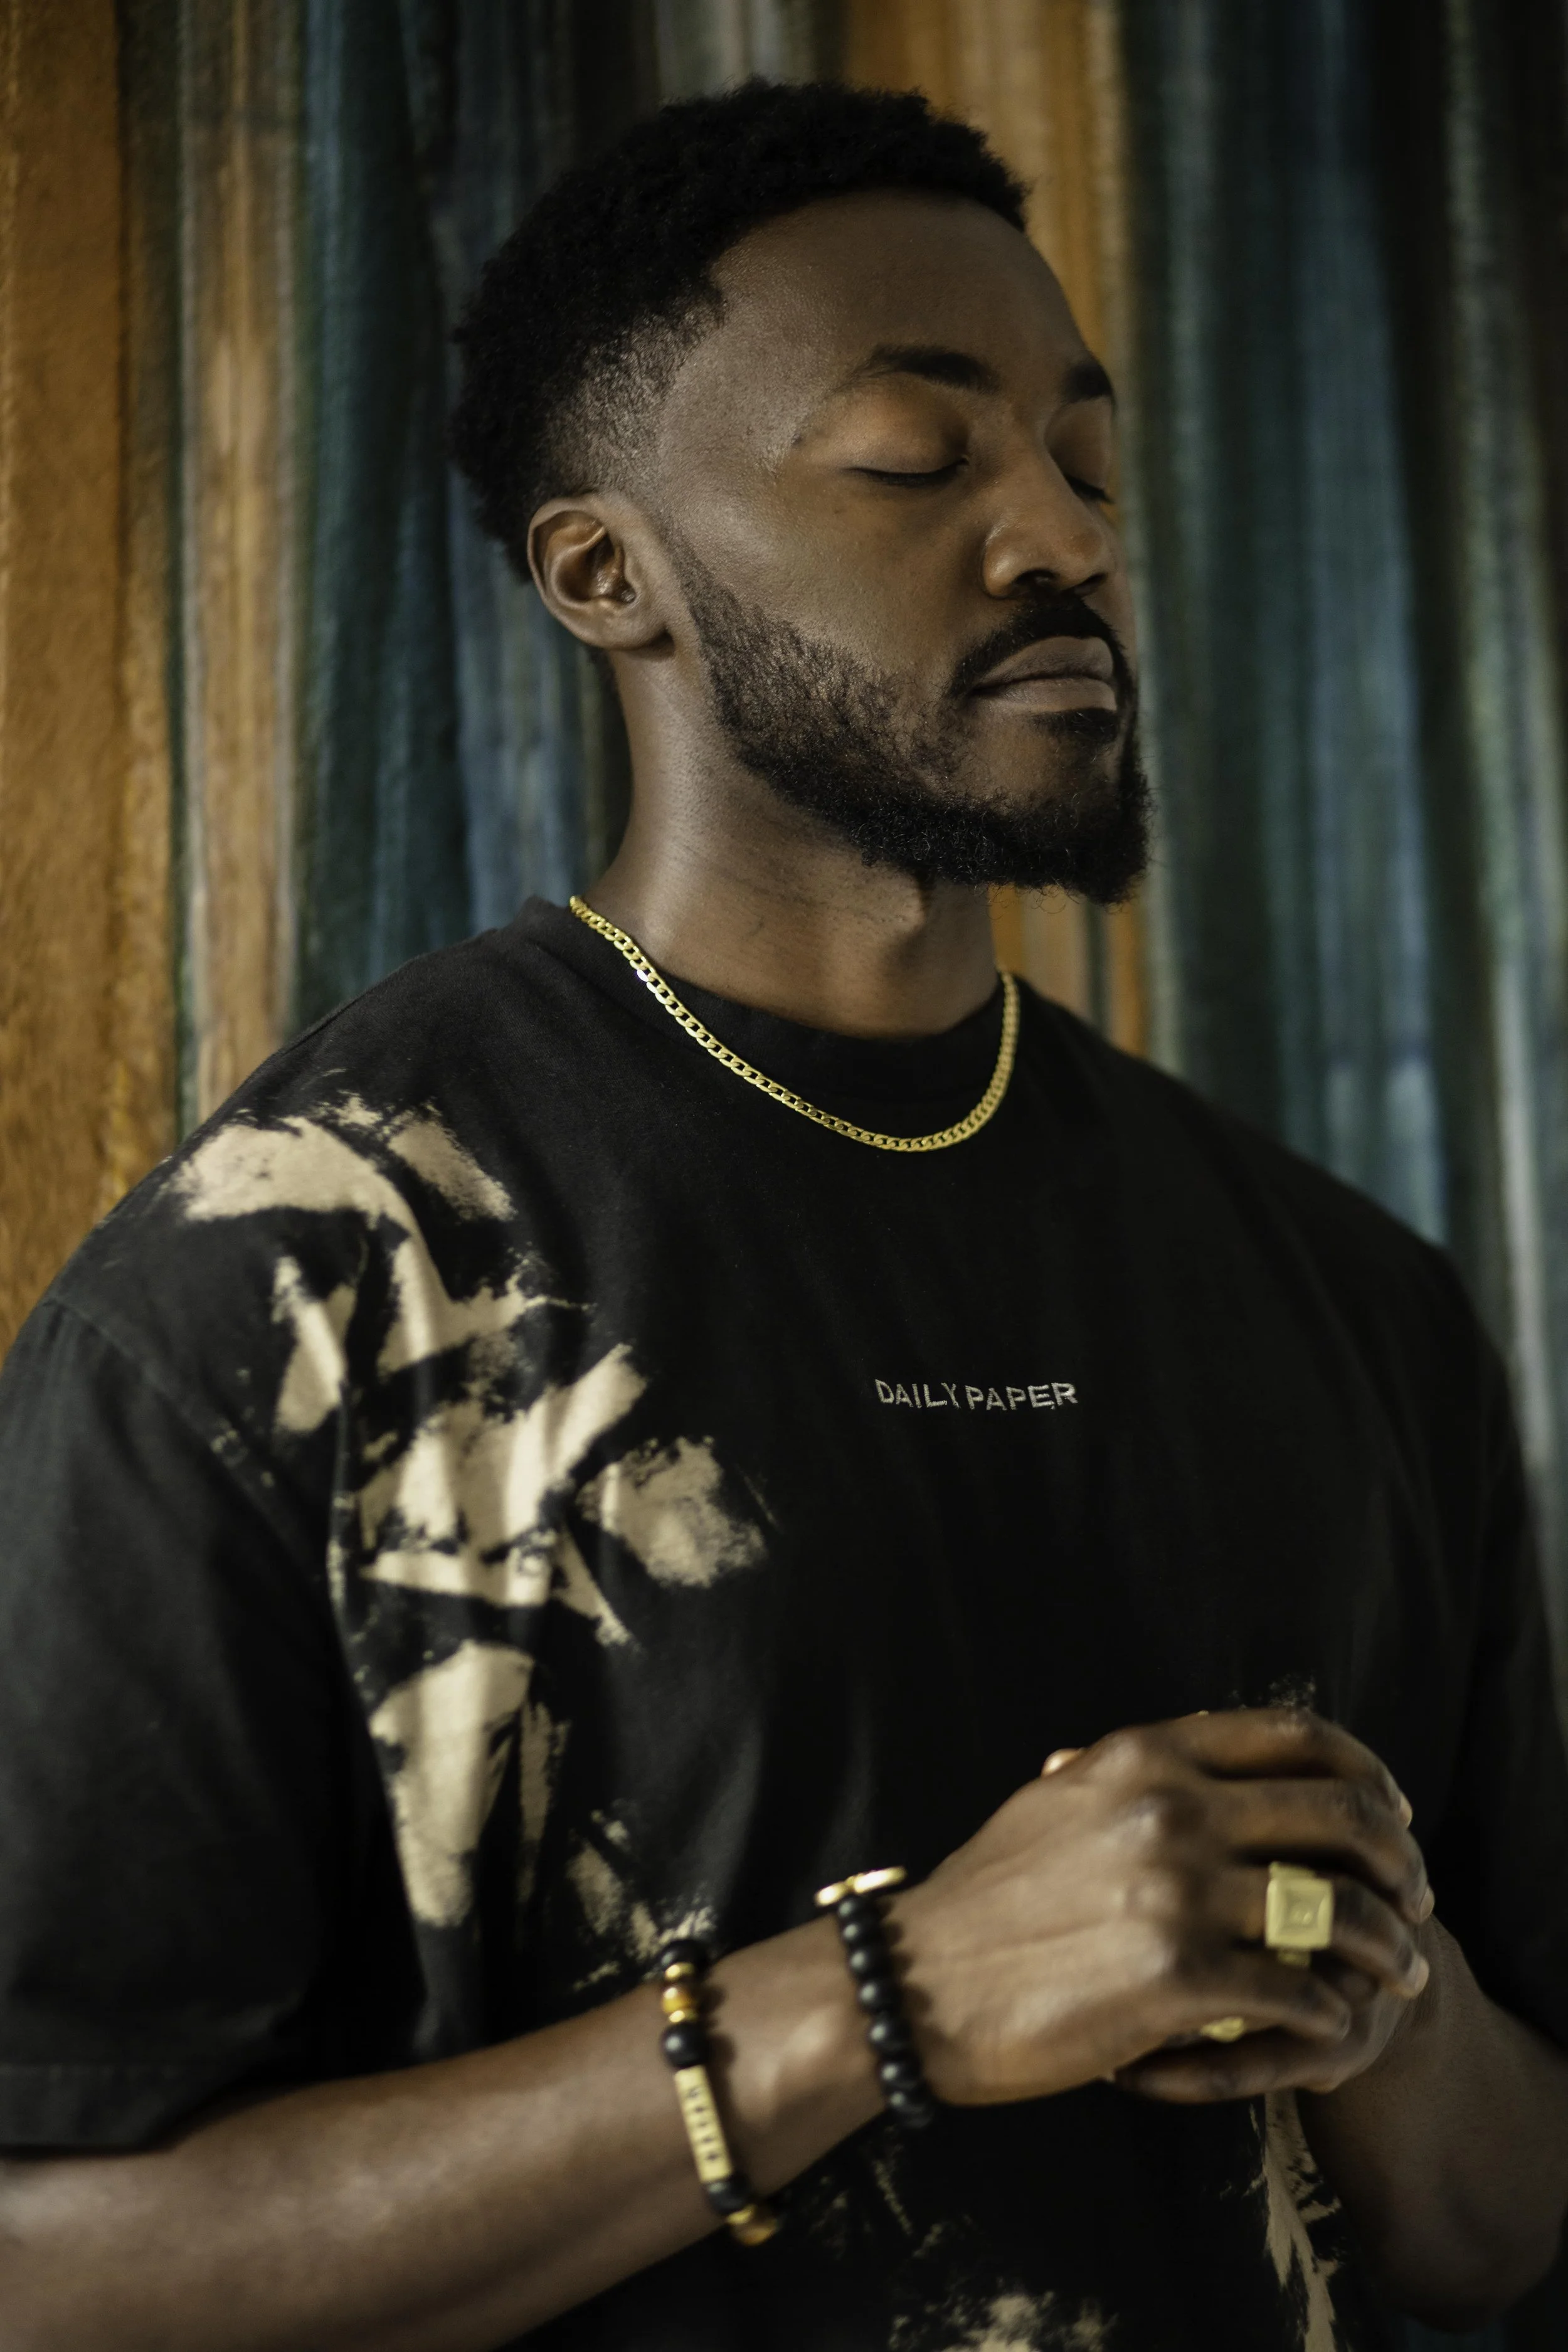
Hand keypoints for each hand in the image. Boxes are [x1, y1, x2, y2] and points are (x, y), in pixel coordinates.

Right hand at [890, 1707, 1430, 2105]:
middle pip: (1340, 1814)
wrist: (921, 1982)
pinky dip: (1330, 2010)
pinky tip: (1331, 2023)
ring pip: (1336, 1907)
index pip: (1297, 1735)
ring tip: (1399, 1971)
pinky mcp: (1176, 1977)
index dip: (1366, 1770)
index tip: (1393, 1809)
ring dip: (1387, 1943)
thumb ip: (1124, 1771)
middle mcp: (1171, 1808)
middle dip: (1400, 1859)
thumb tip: (1176, 1752)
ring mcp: (1176, 1891)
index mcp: (1147, 1754)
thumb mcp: (1054, 1800)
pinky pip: (1296, 1989)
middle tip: (1417, 1898)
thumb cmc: (987, 1897)